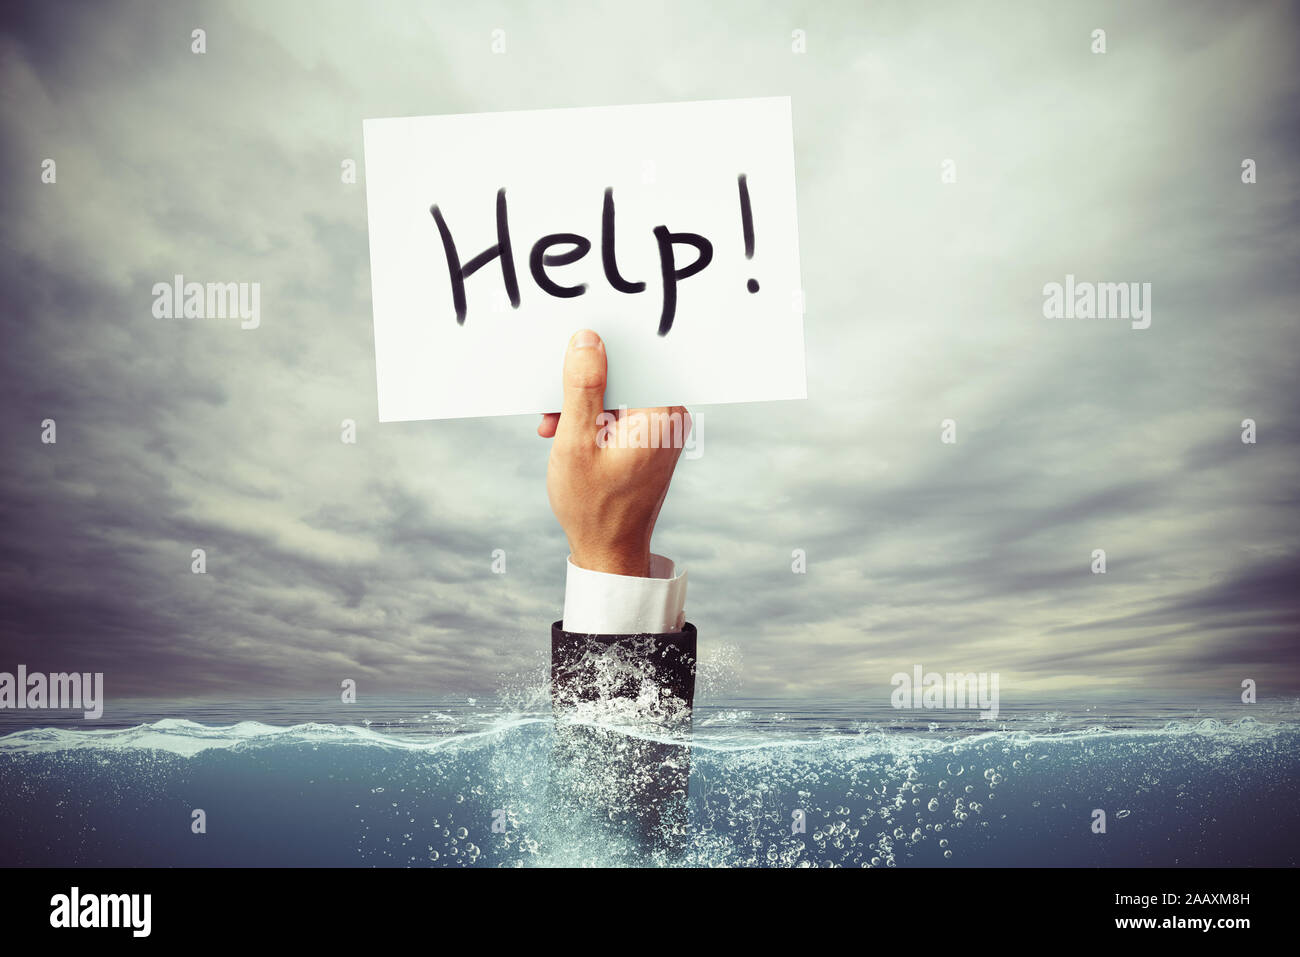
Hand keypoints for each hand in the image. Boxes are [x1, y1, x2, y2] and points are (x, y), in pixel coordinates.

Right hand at [538, 329, 690, 576]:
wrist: (609, 551)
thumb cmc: (594, 506)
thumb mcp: (576, 442)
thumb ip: (582, 387)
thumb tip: (587, 339)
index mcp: (661, 414)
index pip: (635, 356)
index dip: (598, 352)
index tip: (569, 360)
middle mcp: (669, 417)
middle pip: (625, 373)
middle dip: (583, 384)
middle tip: (552, 405)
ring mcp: (662, 429)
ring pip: (618, 392)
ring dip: (582, 404)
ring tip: (554, 427)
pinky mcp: (651, 439)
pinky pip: (620, 411)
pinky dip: (592, 419)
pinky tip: (566, 435)